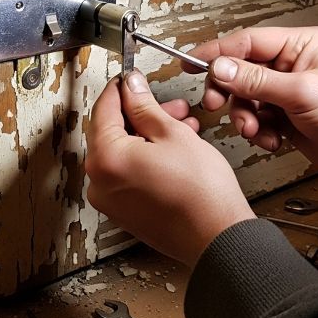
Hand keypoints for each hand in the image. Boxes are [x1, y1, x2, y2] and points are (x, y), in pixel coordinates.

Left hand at [85, 71, 254, 266]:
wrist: (218, 238)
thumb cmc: (201, 194)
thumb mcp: (172, 134)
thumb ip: (144, 106)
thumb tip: (131, 87)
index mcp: (105, 159)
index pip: (103, 110)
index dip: (121, 89)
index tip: (132, 79)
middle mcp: (99, 182)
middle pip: (111, 132)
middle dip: (140, 114)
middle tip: (165, 105)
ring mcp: (110, 199)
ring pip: (122, 152)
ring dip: (147, 134)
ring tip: (179, 126)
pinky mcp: (124, 211)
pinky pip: (128, 173)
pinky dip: (146, 157)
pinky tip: (173, 148)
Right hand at [190, 26, 317, 196]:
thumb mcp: (301, 93)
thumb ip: (255, 80)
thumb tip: (218, 67)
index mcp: (299, 45)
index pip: (246, 42)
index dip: (215, 52)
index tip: (189, 64)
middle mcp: (291, 64)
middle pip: (240, 71)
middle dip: (227, 91)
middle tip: (214, 105)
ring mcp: (288, 92)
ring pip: (245, 99)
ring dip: (244, 117)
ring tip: (255, 132)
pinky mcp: (288, 117)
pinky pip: (257, 119)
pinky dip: (257, 132)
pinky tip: (271, 141)